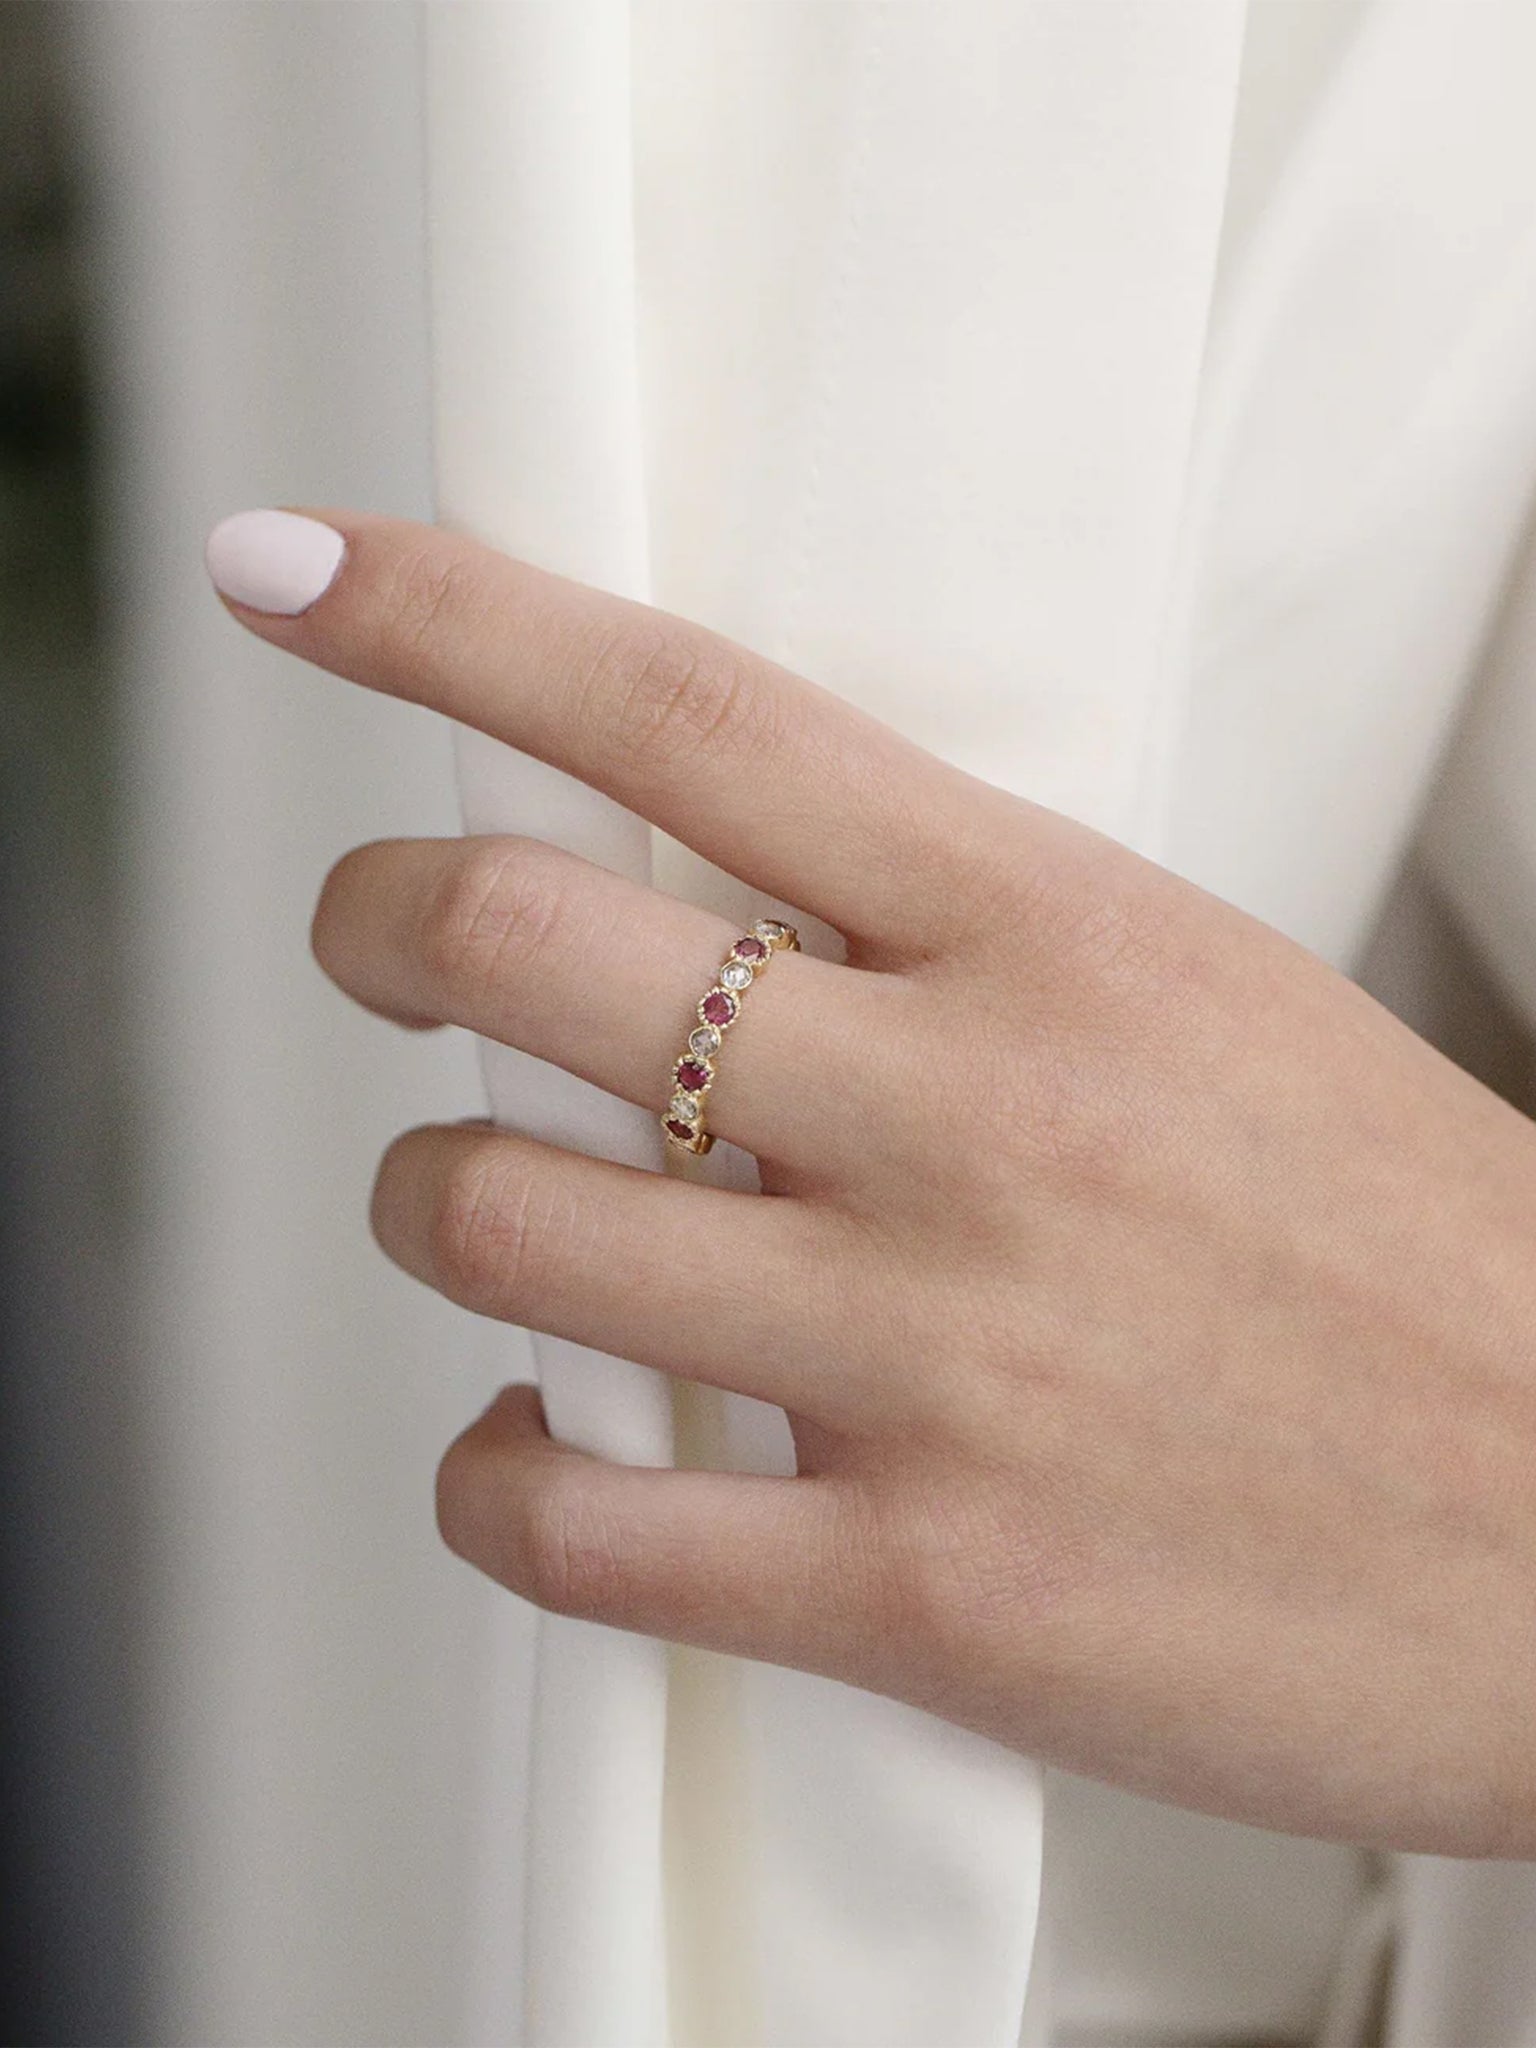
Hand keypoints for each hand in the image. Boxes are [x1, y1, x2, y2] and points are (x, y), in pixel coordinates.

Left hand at [208, 507, 1535, 1856]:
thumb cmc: (1423, 1265)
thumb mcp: (1206, 1009)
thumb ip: (962, 951)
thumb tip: (718, 924)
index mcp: (1058, 937)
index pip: (690, 715)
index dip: (452, 618)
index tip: (302, 576)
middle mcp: (971, 1122)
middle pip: (520, 948)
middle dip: (379, 924)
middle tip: (380, 939)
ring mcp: (933, 1358)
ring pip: (500, 1225)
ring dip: (428, 1203)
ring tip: (473, 1209)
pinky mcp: (920, 1586)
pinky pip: (572, 1518)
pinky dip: (491, 1477)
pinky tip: (531, 1445)